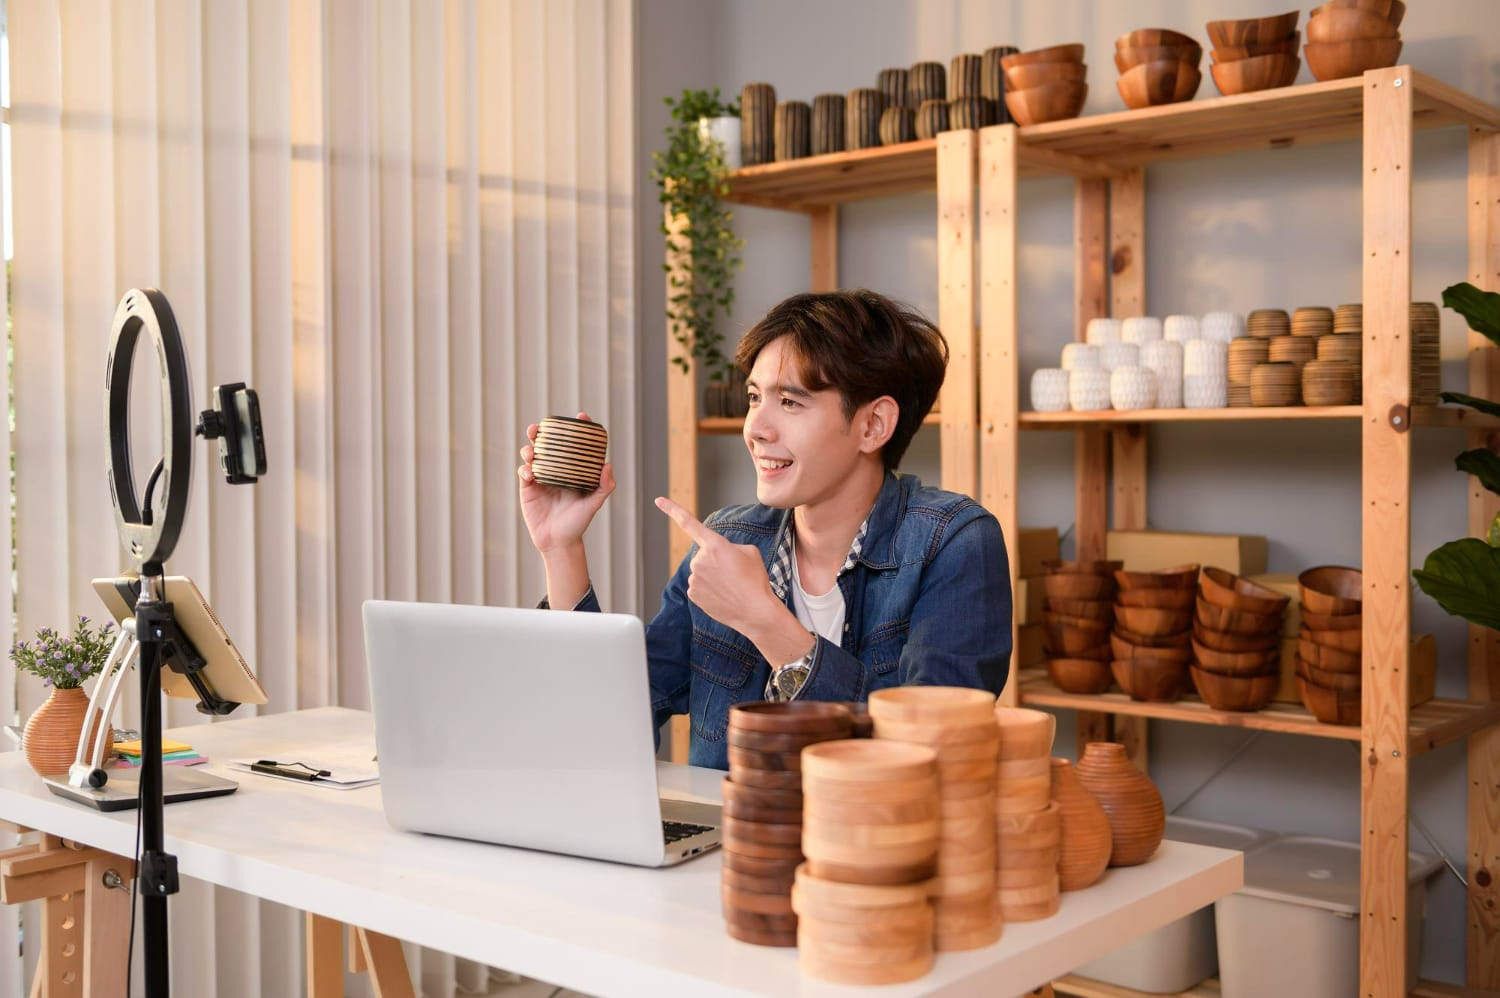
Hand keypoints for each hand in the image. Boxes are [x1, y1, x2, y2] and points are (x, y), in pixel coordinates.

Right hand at [518, 413, 616, 554]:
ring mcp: (541, 477)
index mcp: (573, 470)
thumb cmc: (578, 523)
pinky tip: (530, 473)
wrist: (558, 542)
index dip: (577, 428)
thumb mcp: (594, 504)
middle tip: (540, 427)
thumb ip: (604, 487)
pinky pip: (524, 472)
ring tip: (532, 452)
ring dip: (529, 448)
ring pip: (532, 454)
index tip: (581, 416)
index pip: (575, 444)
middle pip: (548, 444)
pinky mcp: (528, 488)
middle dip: (542, 431)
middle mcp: (557, 470)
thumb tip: (608, 465)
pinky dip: (525, 468)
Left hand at [655, 497, 812, 664]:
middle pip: (703, 555)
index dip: (672, 509)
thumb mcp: (749, 552)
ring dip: (713, 576)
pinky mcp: (692, 594)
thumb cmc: (755, 580)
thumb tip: (719, 555)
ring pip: (701, 572)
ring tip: (731, 586)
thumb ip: (729, 547)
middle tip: (733, 573)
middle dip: (715, 561)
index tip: (658, 500)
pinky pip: (698, 586)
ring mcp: (694, 578)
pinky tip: (723, 595)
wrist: (755, 611)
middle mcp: (699, 560)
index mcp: (714, 544)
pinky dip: (709, 590)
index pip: (689, 523)